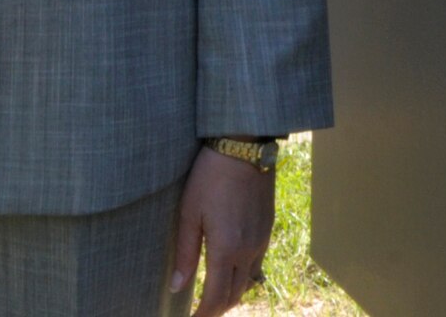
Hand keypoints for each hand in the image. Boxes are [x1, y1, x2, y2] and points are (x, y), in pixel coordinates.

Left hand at [170, 144, 275, 315]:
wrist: (244, 146)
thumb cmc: (210, 176)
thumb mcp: (189, 213)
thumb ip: (184, 253)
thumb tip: (178, 287)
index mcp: (226, 249)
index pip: (215, 298)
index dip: (203, 315)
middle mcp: (248, 249)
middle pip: (234, 295)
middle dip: (217, 309)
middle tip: (200, 312)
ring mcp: (262, 239)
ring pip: (248, 281)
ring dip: (231, 294)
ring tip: (213, 294)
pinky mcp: (268, 227)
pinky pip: (257, 262)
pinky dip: (243, 275)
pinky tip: (231, 268)